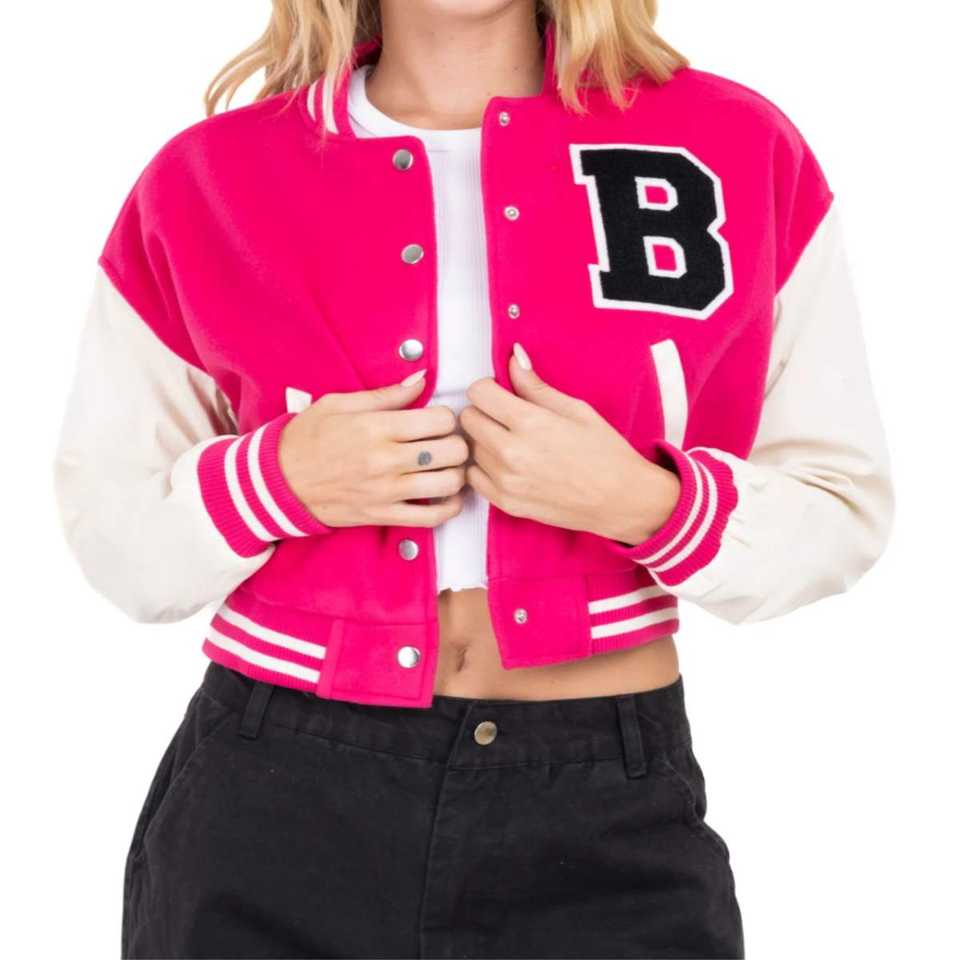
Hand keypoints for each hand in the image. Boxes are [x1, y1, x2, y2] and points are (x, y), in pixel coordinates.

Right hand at [278, 371, 468, 528]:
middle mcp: (385, 460)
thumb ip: (386, 395)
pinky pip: (431, 518)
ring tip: (448, 466)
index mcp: (376, 427)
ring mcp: (386, 492)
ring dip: (456, 473)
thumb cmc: (307, 438)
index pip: (440, 420)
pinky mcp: (383, 516)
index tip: (438, 420)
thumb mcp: (340, 404)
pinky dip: (448, 507)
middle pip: (452, 451)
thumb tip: (421, 381)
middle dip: (457, 443)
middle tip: (448, 442)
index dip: (447, 417)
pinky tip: (447, 496)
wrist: (277, 482)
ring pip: (448, 484)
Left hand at [460, 344, 680, 544]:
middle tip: (506, 418)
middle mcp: (511, 453)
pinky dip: (485, 469)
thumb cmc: (605, 453)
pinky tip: (508, 466)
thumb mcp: (575, 409)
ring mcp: (506, 481)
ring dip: (485, 442)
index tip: (501, 394)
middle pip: (468, 419)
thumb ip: (536, 386)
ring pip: (471, 448)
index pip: (478, 393)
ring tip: (514, 444)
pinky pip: (474, 478)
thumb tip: (514, 358)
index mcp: (530, 423)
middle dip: (484, 413)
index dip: (489, 389)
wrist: (621, 500)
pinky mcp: (506, 504)